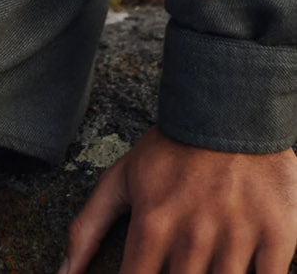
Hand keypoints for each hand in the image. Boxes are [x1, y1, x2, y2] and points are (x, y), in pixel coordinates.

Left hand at [61, 128, 296, 272]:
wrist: (231, 108)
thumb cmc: (171, 149)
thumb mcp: (121, 179)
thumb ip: (88, 228)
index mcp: (153, 224)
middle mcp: (192, 236)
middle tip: (177, 264)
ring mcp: (236, 238)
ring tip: (199, 265)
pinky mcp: (277, 238)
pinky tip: (239, 271)